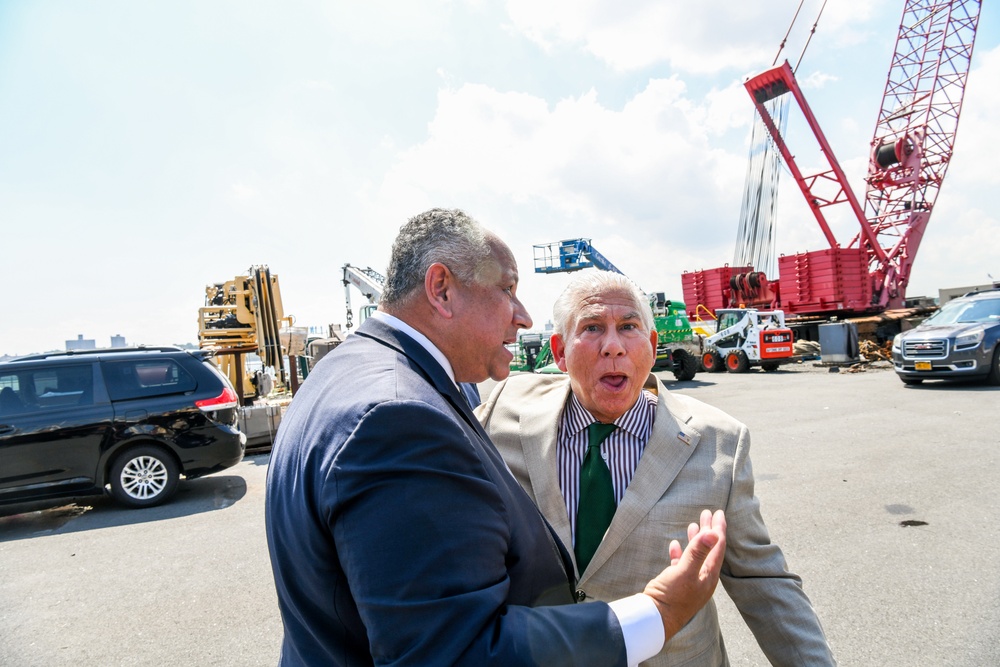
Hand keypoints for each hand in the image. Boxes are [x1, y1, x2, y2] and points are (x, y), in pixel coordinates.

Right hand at [644, 509, 725, 640]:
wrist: (655, 618)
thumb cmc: (672, 597)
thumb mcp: (686, 571)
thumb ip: (699, 552)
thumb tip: (713, 533)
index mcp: (709, 575)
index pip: (717, 547)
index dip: (718, 528)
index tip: (718, 513)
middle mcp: (702, 577)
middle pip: (709, 549)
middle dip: (708, 530)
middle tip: (707, 513)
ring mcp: (690, 581)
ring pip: (696, 555)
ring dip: (696, 539)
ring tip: (694, 524)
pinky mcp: (677, 583)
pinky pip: (682, 563)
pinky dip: (680, 552)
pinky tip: (675, 544)